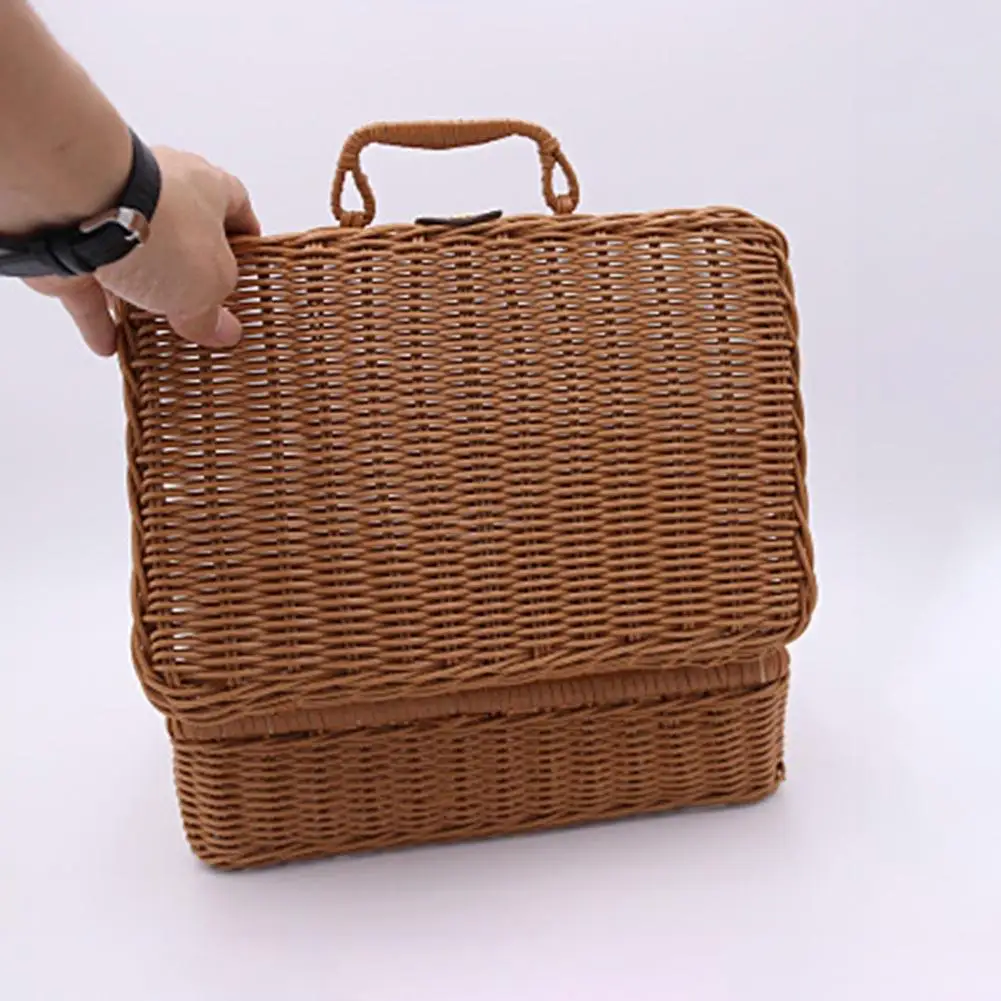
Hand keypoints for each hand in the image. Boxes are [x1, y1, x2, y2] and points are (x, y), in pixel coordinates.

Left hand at [24, 146, 259, 355]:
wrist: (76, 203)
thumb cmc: (158, 224)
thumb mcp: (209, 283)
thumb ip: (214, 312)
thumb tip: (222, 331)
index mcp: (208, 189)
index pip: (238, 208)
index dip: (246, 241)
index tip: (251, 270)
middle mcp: (162, 194)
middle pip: (184, 239)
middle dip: (190, 276)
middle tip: (203, 311)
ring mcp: (112, 212)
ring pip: (133, 263)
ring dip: (140, 297)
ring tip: (155, 334)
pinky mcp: (72, 238)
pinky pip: (90, 284)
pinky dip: (98, 315)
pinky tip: (110, 343)